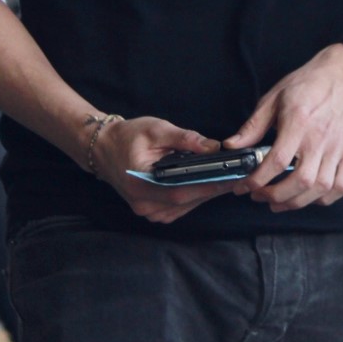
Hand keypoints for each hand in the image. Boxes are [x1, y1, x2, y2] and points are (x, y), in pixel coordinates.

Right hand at [86, 115, 237, 224]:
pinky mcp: (153, 211)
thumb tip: (213, 147)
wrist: (104, 148)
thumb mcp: (156, 129)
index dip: (207, 186)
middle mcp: (144, 204)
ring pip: (184, 207)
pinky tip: (208, 185)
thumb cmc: (128, 136)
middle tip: (237, 177)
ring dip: (206, 194)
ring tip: (228, 179)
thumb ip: (185, 138)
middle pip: (185, 201)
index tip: (230, 177)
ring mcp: (147, 211)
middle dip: (213, 189)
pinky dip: (195, 197)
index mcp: (141, 184)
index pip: (181, 190)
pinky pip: (179, 208)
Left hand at [223, 45, 342, 212]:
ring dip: (297, 202)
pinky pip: (341, 186)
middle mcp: (320, 138)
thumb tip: (232, 145)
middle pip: (300, 181)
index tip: (244, 187)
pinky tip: (309, 196)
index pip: (276, 160)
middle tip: (260, 197)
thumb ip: (253, 126)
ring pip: (320, 188)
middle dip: (275, 196)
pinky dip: (324, 198)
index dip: (257, 180)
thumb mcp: (274, 97)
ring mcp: (338, 148)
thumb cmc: (308, 84)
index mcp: (298, 122)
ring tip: (280, 202)